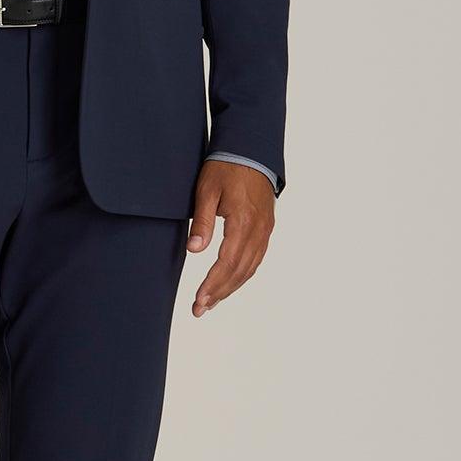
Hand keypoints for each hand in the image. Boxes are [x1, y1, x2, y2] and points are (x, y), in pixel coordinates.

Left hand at [186, 160, 275, 317]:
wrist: (251, 150)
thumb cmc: (225, 168)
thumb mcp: (207, 190)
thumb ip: (202, 221)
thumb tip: (195, 250)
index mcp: (244, 222)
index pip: (228, 262)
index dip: (213, 284)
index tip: (199, 300)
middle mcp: (259, 230)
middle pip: (240, 271)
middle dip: (219, 293)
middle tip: (199, 309)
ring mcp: (265, 230)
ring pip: (250, 268)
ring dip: (230, 288)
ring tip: (210, 302)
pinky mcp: (266, 228)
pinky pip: (256, 259)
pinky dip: (242, 275)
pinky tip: (229, 284)